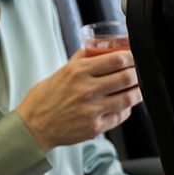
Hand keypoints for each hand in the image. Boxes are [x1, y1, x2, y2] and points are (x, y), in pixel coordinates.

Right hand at [14, 47, 141, 151]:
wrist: (33, 126)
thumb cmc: (45, 98)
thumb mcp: (61, 71)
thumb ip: (82, 59)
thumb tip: (101, 46)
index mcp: (78, 72)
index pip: (116, 60)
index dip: (132, 57)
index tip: (135, 57)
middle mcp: (86, 90)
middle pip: (126, 78)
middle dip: (138, 73)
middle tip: (140, 72)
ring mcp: (92, 110)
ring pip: (128, 98)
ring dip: (137, 92)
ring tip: (138, 88)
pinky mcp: (95, 127)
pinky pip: (120, 116)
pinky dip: (126, 109)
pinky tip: (123, 105)